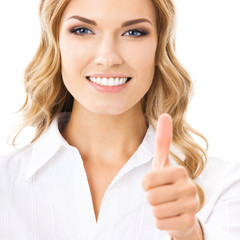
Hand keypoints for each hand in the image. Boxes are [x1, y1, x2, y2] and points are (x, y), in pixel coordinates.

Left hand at [142, 114, 202, 238]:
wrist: (181, 208)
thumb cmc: (167, 182)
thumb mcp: (163, 161)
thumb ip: (163, 139)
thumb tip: (166, 114)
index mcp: (180, 171)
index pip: (146, 181)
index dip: (146, 184)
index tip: (156, 183)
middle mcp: (189, 187)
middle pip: (150, 197)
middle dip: (152, 198)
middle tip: (162, 195)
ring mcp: (191, 206)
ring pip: (155, 211)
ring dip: (156, 209)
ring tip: (166, 204)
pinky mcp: (189, 222)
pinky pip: (161, 224)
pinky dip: (161, 221)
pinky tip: (170, 215)